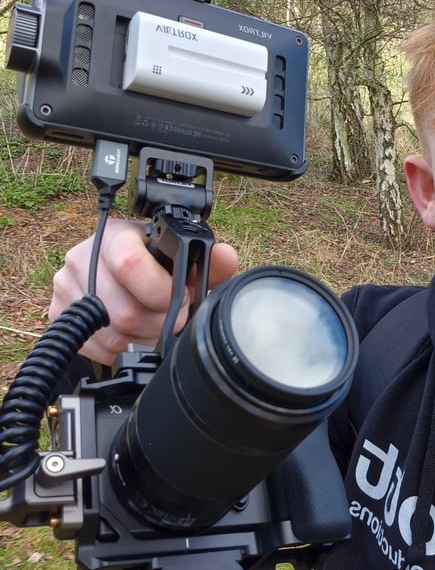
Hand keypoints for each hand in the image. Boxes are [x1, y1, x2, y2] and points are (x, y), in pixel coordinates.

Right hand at [49, 219, 238, 365]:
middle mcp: (83, 257)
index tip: (180, 297)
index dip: (162, 291)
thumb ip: (207, 260)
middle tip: (174, 316)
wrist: (122, 274)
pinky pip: (97, 346)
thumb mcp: (181, 259)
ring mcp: (67, 287)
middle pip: (124, 310)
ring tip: (157, 324)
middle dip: (159, 322)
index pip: (130, 264)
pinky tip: (135, 332)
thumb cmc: (155, 265)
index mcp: (115, 235)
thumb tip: (225, 256)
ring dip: (145, 338)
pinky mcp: (59, 314)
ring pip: (113, 334)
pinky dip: (123, 348)